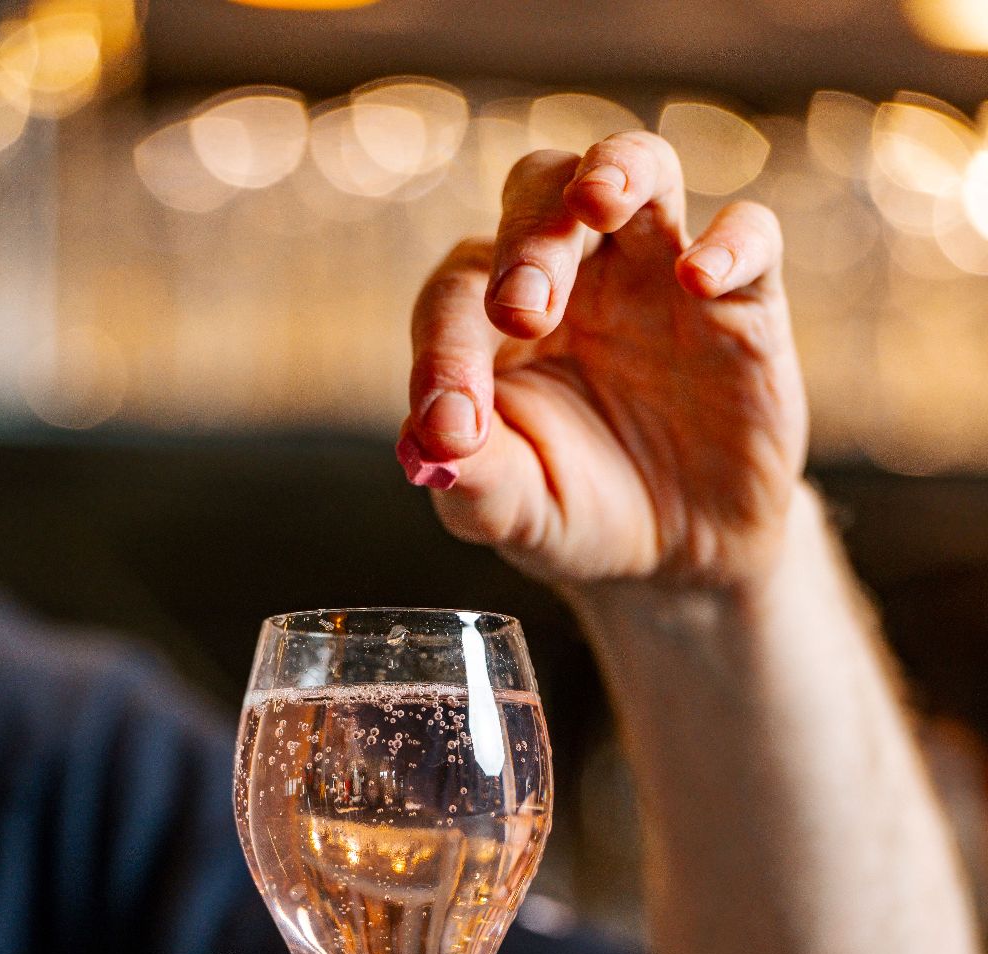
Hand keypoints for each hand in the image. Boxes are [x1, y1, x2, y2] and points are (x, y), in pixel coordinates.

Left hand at [399, 132, 808, 596]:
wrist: (681, 558)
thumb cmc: (581, 515)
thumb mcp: (517, 514)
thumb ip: (473, 480)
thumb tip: (429, 445)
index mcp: (496, 317)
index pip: (457, 295)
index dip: (445, 351)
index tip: (448, 424)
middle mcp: (575, 272)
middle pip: (539, 190)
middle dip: (526, 239)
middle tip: (520, 309)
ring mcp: (660, 271)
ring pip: (642, 169)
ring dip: (617, 169)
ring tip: (597, 199)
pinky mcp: (746, 299)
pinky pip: (750, 236)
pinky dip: (730, 244)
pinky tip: (699, 281)